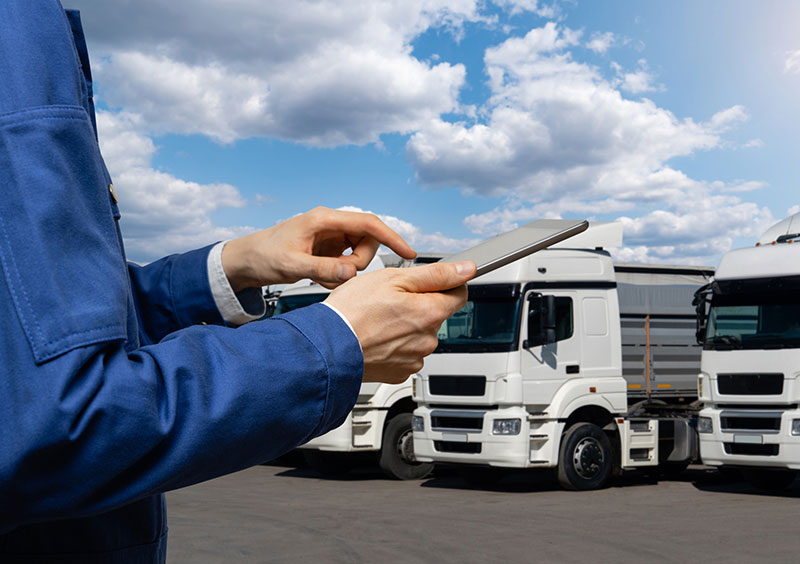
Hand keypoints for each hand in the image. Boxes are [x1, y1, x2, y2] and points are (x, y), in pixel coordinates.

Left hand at [221, 207, 415, 290]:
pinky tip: (319, 278)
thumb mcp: (292, 266)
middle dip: (359, 263)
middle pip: (368, 241)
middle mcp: (331, 224)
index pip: (369, 224)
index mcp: (325, 219)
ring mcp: (331, 237)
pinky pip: (348, 263)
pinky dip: (339, 274)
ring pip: (359, 254)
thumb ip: (323, 269)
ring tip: (322, 277)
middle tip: (337, 275)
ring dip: (348, 270)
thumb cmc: (263, 256)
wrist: (245, 261)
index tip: (409, 253)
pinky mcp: (329, 249)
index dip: (392, 237)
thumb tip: (352, 272)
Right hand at [324, 261, 475, 383]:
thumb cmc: (352, 312)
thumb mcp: (393, 278)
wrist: (326, 348)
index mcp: (430, 313)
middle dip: (418, 305)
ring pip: (418, 334)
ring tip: (377, 320)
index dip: (446, 283)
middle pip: (435, 315)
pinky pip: (404, 353)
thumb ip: (435, 274)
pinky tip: (375, 337)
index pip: (459, 295)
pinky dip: (393, 345)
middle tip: (389, 299)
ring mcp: (414, 358)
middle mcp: (428, 339)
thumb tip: (466, 270)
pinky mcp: (399, 372)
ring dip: (404, 326)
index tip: (432, 281)